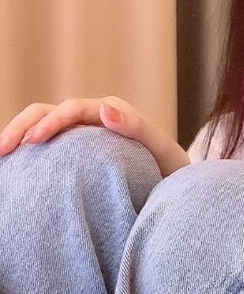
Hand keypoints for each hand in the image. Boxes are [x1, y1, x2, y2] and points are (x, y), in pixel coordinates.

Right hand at [0, 97, 189, 177]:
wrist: (175, 183)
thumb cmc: (169, 167)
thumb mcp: (161, 149)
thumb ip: (138, 128)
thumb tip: (106, 110)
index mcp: (110, 112)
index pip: (72, 109)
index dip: (51, 122)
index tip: (33, 142)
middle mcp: (92, 119)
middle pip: (47, 112)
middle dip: (21, 126)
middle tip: (2, 148)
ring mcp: (80, 136)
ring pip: (40, 126)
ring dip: (17, 135)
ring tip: (0, 156)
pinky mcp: (74, 153)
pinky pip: (46, 148)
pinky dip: (25, 154)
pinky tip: (11, 171)